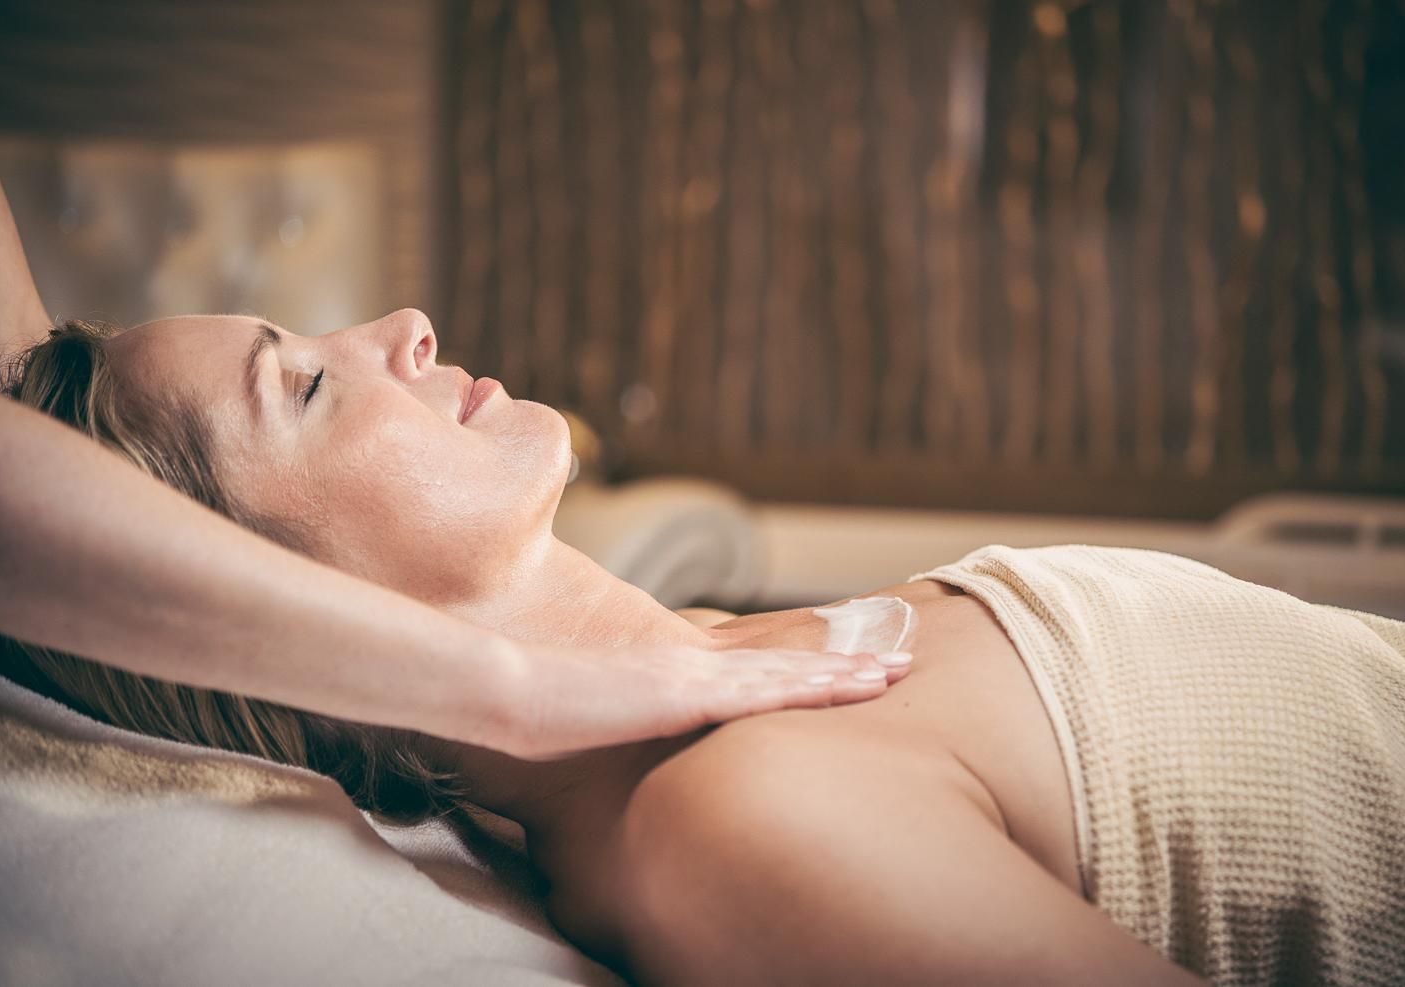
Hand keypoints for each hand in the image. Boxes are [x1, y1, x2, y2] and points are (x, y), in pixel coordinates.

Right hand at [487, 641, 912, 759]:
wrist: (507, 689)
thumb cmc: (537, 713)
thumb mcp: (595, 719)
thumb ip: (624, 725)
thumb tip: (632, 740)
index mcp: (673, 674)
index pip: (752, 672)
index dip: (802, 672)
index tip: (845, 670)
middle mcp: (692, 667)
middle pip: (783, 668)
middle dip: (843, 668)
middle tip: (898, 664)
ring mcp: (692, 676)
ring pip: (787, 674)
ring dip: (844, 675)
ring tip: (894, 672)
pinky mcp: (685, 692)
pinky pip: (764, 691)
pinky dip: (812, 687)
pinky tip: (849, 687)